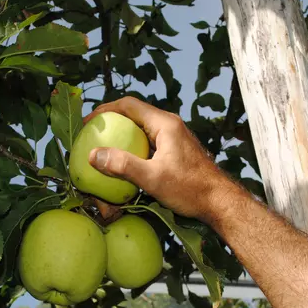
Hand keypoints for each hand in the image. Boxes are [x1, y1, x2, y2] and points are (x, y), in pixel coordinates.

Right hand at [84, 97, 237, 221]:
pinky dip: (132, 148)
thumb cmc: (190, 189)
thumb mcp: (153, 178)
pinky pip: (148, 143)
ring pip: (141, 130)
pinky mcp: (174, 151)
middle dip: (111, 122)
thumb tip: (93, 155)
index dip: (105, 110)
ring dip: (121, 136)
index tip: (88, 122)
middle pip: (134, 115)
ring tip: (102, 148)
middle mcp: (169, 126)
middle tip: (91, 134)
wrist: (220, 201)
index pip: (129, 105)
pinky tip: (122, 164)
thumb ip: (123, 165)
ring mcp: (173, 138)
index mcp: (165, 124)